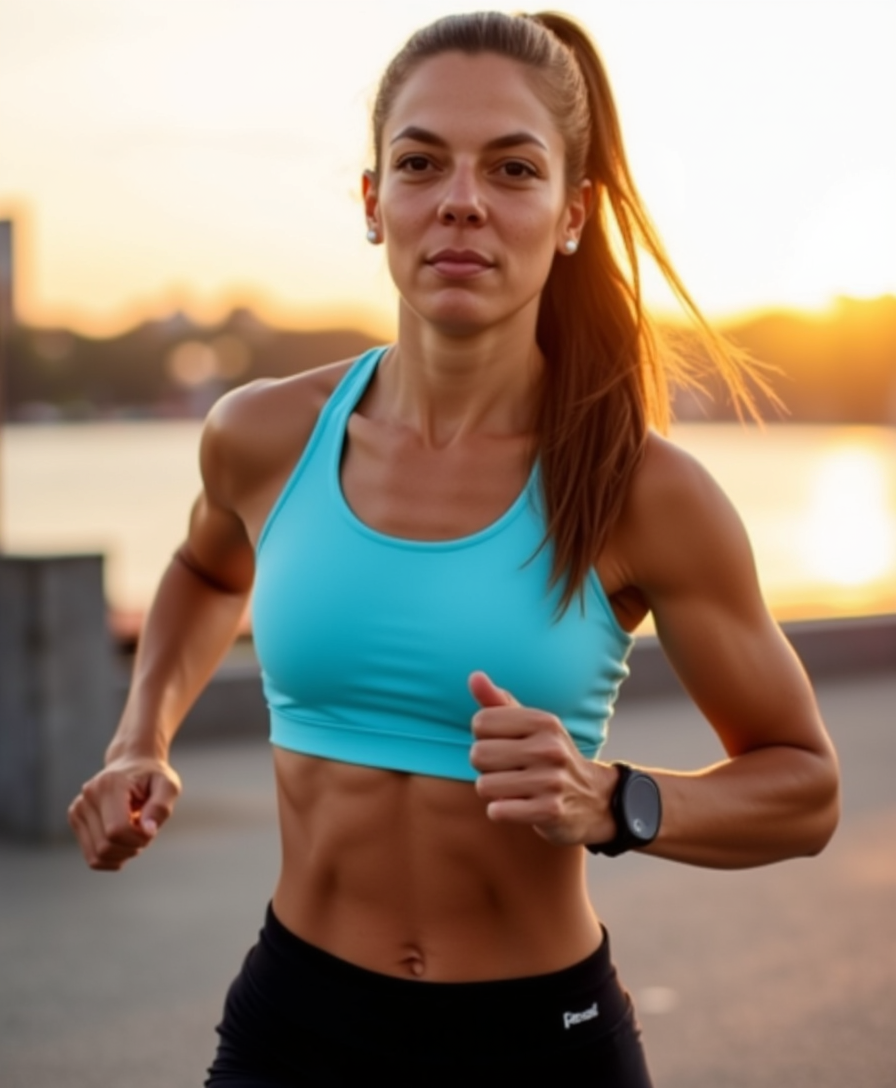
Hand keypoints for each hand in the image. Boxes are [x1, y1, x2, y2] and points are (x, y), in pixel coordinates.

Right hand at [68, 756, 181, 870]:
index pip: (117, 830)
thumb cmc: (153, 776)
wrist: (133, 763)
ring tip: (134, 833)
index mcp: (109, 785)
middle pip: (106, 847)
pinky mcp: (75, 820)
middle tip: (145, 830)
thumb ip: (161, 806)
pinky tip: (124, 840)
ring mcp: (78, 809)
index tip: (152, 828)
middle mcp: (88, 796)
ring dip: (123, 854)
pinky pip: (93, 858)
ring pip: (97, 856)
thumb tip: (147, 831)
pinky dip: (112, 857)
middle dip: (133, 847)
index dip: (139, 838)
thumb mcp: (169, 785)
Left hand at [468, 671, 617, 846]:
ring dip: (493, 791)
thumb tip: (474, 676)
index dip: (484, 737)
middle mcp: (549, 748)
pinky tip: (520, 806)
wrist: (594, 799)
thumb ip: (498, 701)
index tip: (504, 743)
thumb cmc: (548, 756)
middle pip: (478, 754)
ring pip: (484, 785)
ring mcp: (551, 781)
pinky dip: (501, 811)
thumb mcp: (531, 725)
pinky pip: (498, 811)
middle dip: (485, 766)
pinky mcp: (550, 811)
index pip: (481, 722)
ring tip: (515, 788)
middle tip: (508, 769)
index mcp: (543, 721)